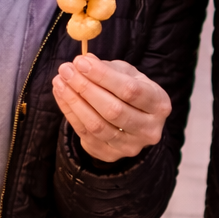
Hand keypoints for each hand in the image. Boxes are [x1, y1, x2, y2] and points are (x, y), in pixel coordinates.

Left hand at [52, 54, 170, 162]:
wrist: (134, 120)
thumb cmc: (130, 90)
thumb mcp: (127, 73)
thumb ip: (107, 67)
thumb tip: (84, 61)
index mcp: (159, 104)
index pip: (130, 90)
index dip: (103, 76)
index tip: (80, 62)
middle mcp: (149, 130)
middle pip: (113, 110)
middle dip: (85, 88)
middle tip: (66, 70)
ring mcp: (130, 147)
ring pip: (97, 125)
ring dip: (73, 101)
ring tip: (59, 81)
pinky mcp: (111, 156)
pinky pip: (85, 135)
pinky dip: (70, 113)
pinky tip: (61, 95)